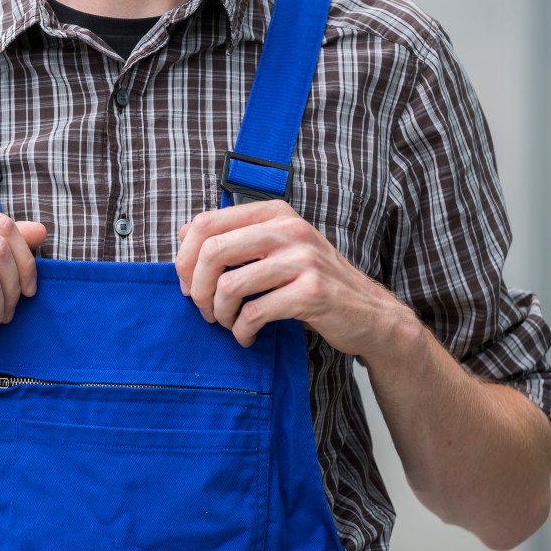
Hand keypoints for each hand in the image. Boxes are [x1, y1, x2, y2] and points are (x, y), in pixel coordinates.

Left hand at [174, 200, 413, 354]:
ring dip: (220, 314)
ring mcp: (303, 259)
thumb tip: (183, 237)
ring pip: (230, 286)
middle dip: (197, 289)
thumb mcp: (279, 247)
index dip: (185, 258)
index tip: (188, 284)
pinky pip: (254, 314)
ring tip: (228, 324)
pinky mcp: (312, 292)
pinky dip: (242, 332)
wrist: (368, 312)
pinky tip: (247, 337)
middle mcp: (289, 229)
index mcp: (274, 213)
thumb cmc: (312, 281)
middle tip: (204, 310)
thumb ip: (239, 238)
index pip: (207, 223)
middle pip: (212, 252)